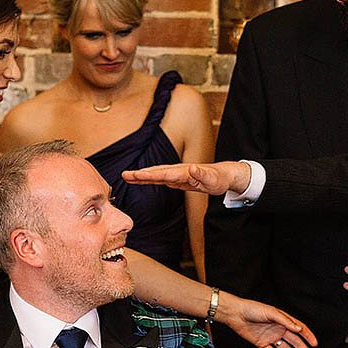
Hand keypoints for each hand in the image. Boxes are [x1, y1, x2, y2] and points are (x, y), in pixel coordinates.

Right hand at [122, 161, 250, 196]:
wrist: (223, 175)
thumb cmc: (218, 178)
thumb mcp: (212, 179)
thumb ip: (202, 174)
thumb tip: (192, 168)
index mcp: (184, 172)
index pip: (164, 174)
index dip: (149, 175)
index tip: (136, 175)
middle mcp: (178, 171)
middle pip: (155, 172)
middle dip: (139, 174)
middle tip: (124, 175)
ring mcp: (176, 174)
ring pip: (156, 174)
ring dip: (141, 176)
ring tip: (126, 176)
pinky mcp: (176, 179)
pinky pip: (160, 178)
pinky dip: (149, 178)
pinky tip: (141, 179)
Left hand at [221, 292, 316, 347]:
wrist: (235, 314)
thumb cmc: (253, 309)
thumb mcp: (271, 313)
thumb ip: (285, 321)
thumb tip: (298, 328)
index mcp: (283, 320)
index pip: (299, 329)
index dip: (308, 336)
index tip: (315, 344)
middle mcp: (278, 329)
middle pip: (294, 341)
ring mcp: (270, 337)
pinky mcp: (261, 344)